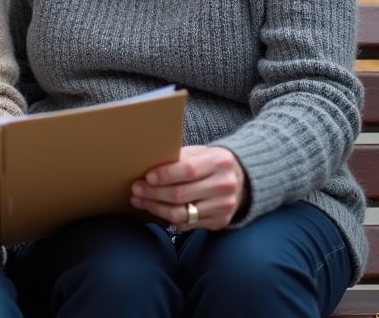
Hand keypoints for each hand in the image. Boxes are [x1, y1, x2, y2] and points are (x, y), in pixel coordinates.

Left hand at [130, 146, 247, 230]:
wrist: (243, 180)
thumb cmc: (213, 164)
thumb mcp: (201, 153)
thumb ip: (180, 158)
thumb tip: (149, 165)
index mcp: (219, 162)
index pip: (187, 170)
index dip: (164, 175)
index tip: (147, 177)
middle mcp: (224, 185)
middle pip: (181, 194)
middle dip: (153, 193)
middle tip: (136, 190)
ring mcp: (223, 206)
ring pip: (181, 213)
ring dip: (156, 209)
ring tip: (141, 202)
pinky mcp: (220, 222)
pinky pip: (188, 224)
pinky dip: (169, 219)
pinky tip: (158, 211)